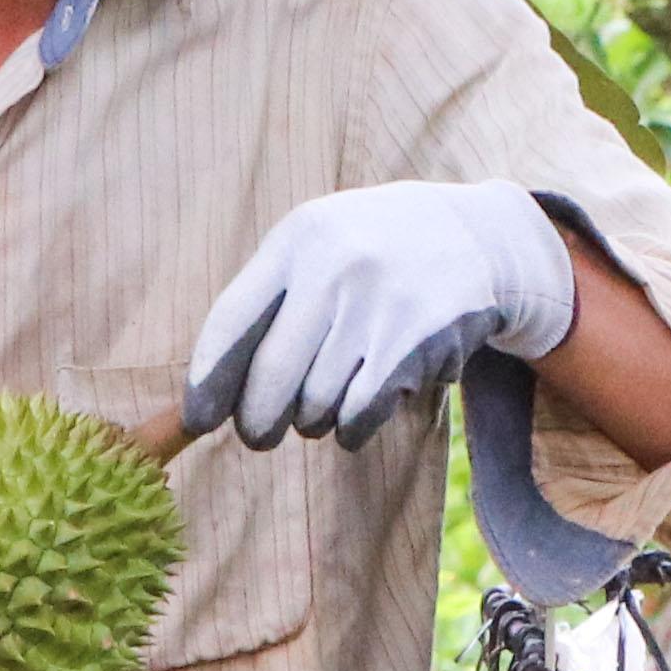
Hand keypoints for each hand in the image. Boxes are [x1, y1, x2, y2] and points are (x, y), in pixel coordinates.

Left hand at [183, 178, 580, 450]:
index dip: (207, 380)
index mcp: (298, 239)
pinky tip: (354, 414)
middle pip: (271, 377)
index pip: (232, 321)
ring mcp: (380, 305)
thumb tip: (207, 395)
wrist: (476, 235)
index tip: (195, 420)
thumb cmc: (370, 252)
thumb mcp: (317, 247)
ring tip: (322, 404)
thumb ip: (266, 305)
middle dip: (257, 422)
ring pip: (315, 404)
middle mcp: (336, 268)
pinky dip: (349, 429)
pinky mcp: (418, 343)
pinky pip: (359, 416)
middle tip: (259, 435)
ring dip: (311, 420)